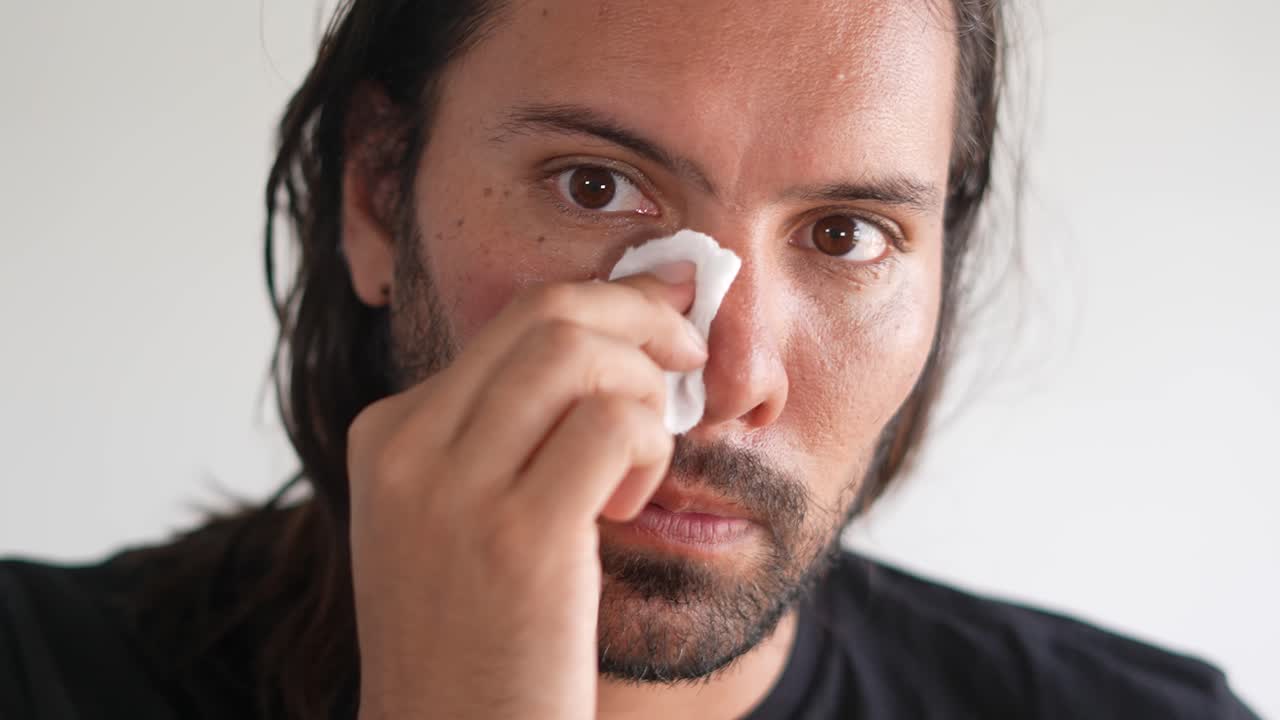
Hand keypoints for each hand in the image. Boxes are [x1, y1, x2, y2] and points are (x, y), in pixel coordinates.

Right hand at [348, 265, 705, 718]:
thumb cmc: (473, 636)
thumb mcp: (451, 518)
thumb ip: (500, 433)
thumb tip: (606, 340)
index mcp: (389, 434)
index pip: (511, 319)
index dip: (607, 302)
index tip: (666, 304)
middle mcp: (409, 448)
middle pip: (547, 314)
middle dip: (642, 314)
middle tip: (689, 351)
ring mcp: (455, 491)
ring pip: (579, 352)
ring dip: (645, 387)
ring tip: (647, 454)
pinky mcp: (519, 537)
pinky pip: (613, 425)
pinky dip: (648, 445)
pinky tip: (629, 504)